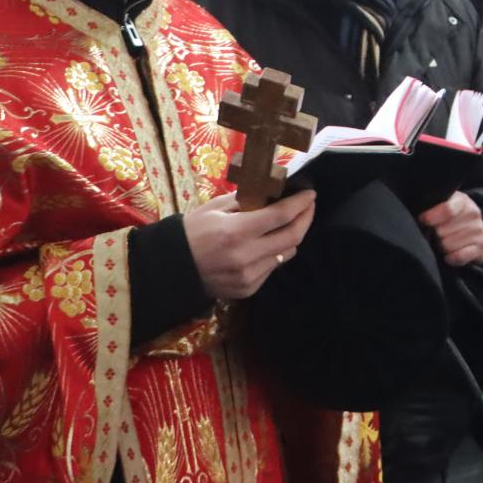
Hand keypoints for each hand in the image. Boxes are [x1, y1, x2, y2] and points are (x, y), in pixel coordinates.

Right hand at [183, 189, 316, 299]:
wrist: (172, 268)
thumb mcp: (215, 208)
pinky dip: (275, 252)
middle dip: (306, 218)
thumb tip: (274, 193)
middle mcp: (246, 256)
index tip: (310, 194)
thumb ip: (246, 200)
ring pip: (286, 253)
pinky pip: (273, 267)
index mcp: (236, 232)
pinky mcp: (248, 289)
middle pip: (293, 237)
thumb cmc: (192, 231)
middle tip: (308, 206)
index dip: (300, 204)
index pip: (281, 216)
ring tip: (289, 222)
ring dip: (292, 236)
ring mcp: (249, 276)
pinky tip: (267, 243)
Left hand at [419, 191, 482, 266]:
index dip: (431, 217)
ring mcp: (480, 231)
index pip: (447, 210)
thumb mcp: (443, 205)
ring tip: (444, 243)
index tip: (422, 221)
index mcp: (462, 201)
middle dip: (435, 235)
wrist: (475, 229)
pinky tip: (449, 255)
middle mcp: (474, 214)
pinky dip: (451, 258)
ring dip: (442, 247)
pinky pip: (458, 257)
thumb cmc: (451, 218)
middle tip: (436, 234)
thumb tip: (420, 217)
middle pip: (442, 231)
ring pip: (447, 245)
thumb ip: (433, 207)